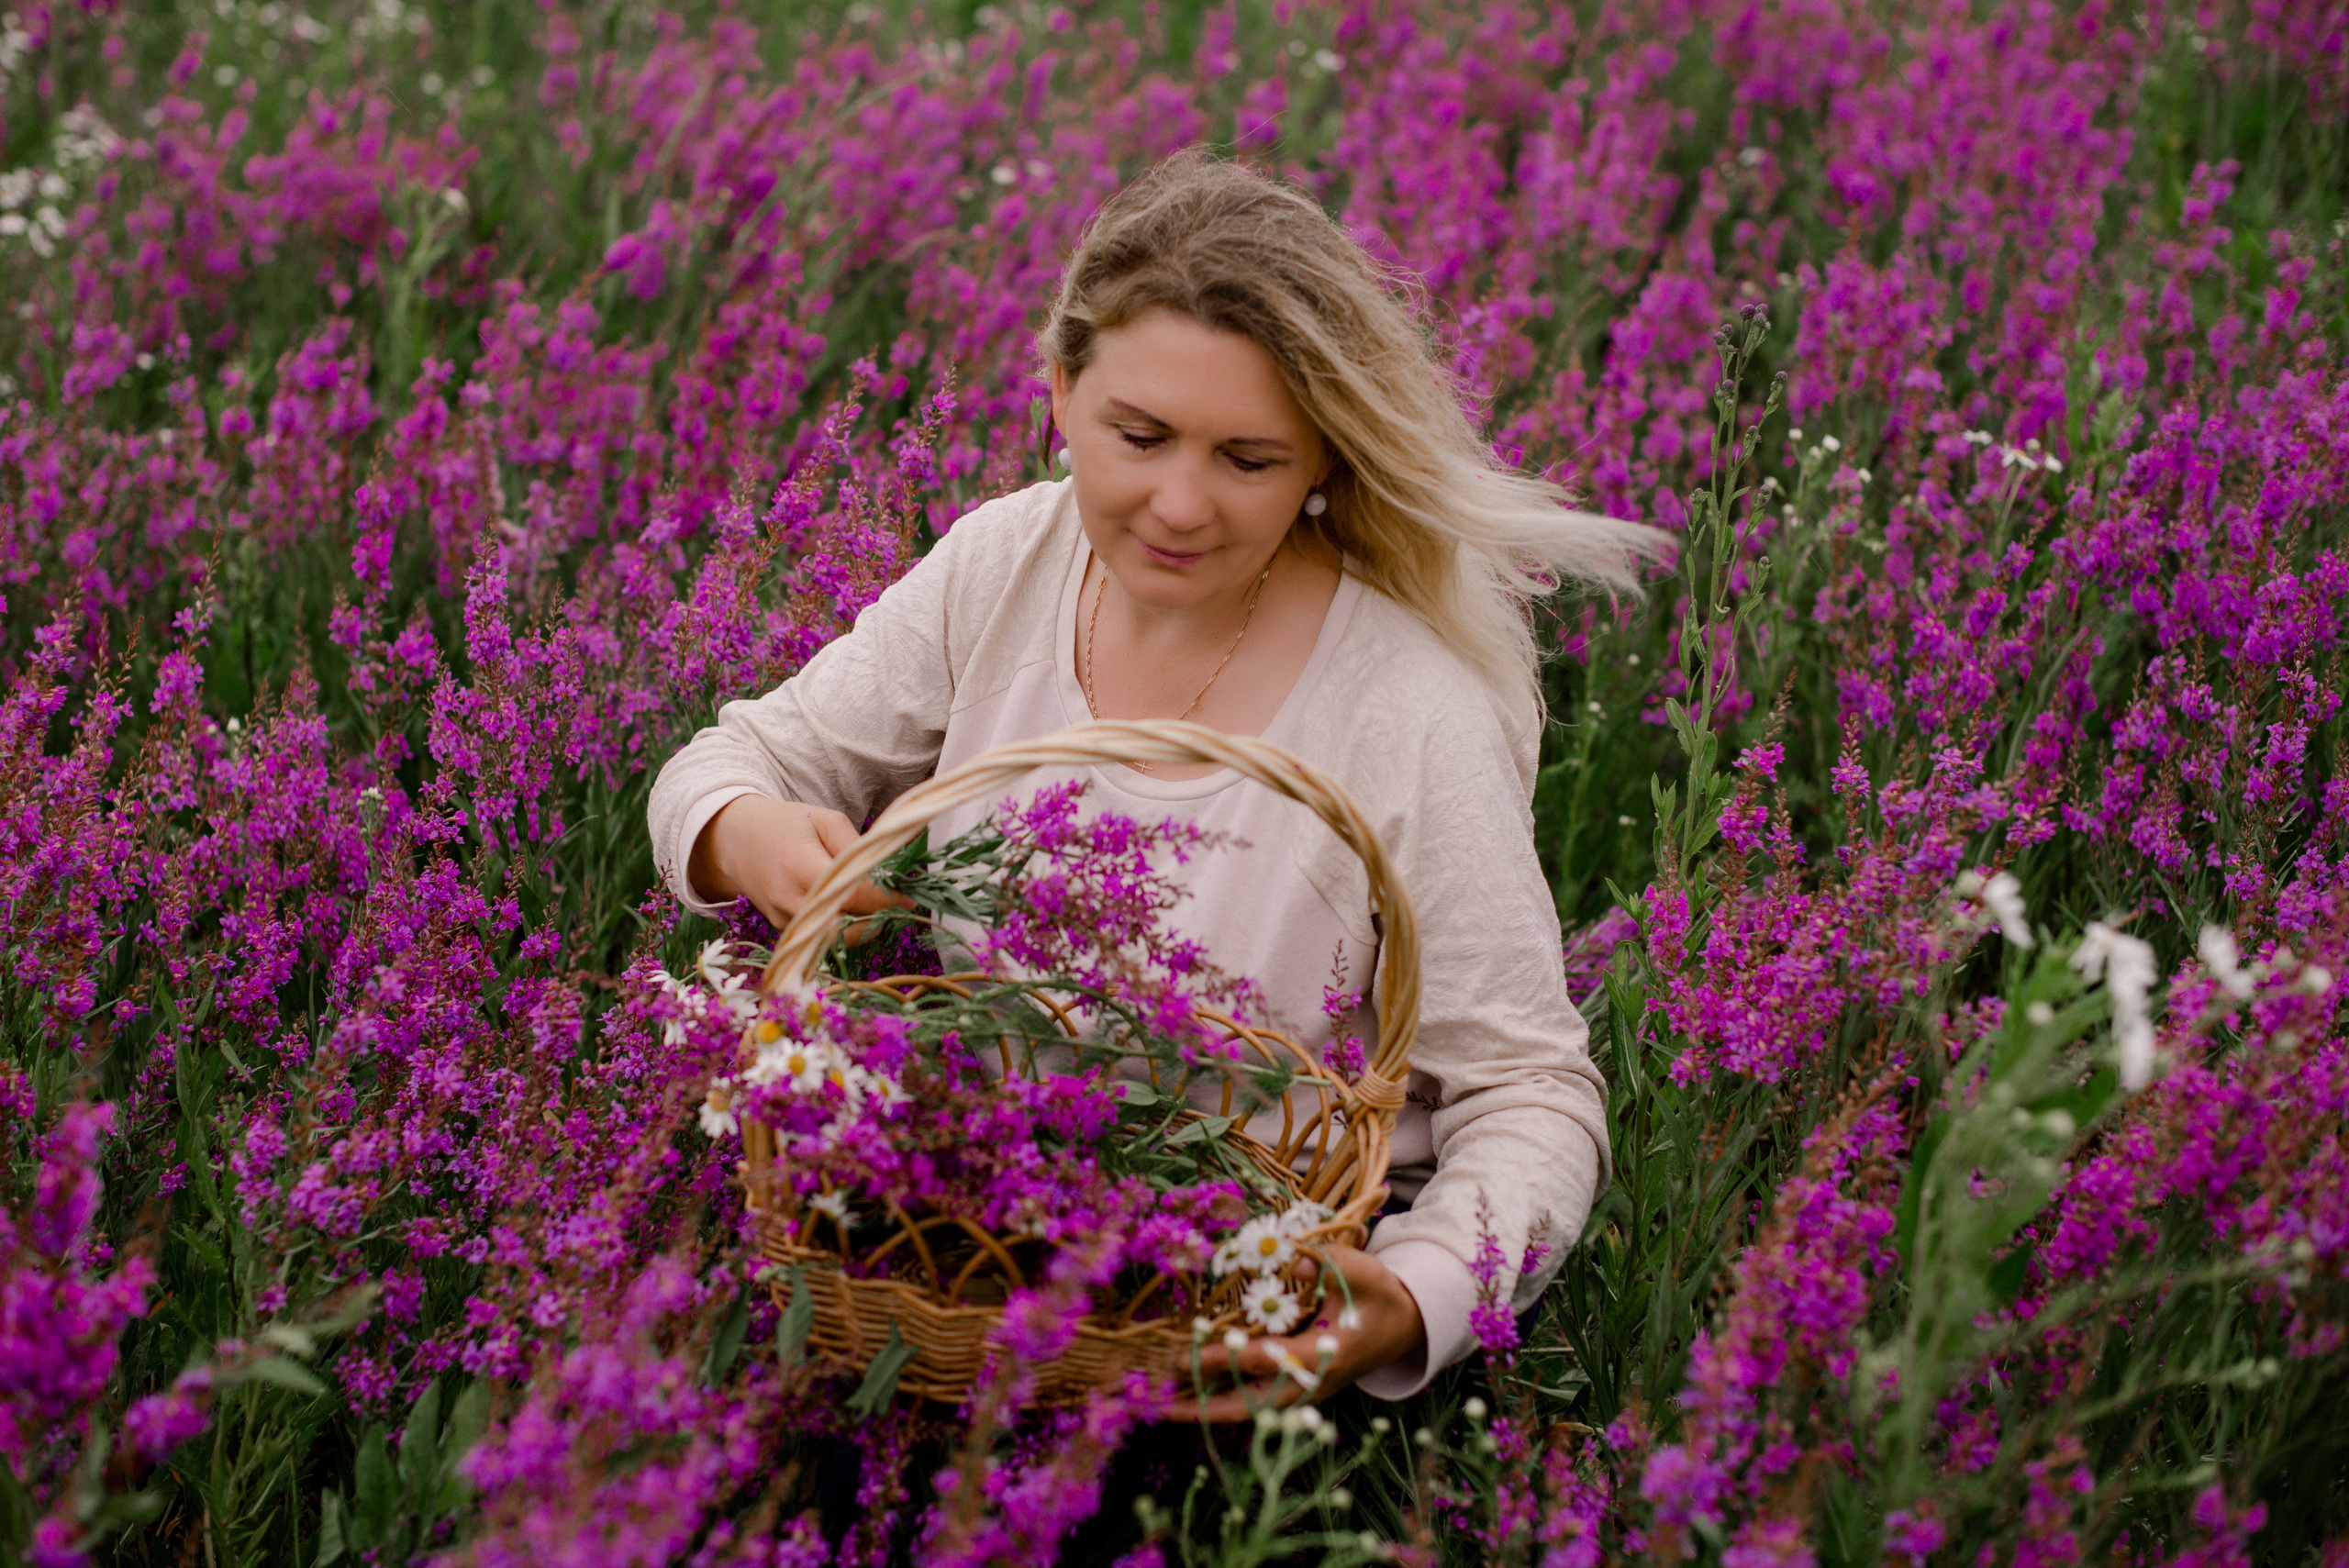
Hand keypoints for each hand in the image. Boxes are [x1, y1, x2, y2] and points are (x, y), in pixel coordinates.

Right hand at [685, 794, 903, 934]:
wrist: (735, 841)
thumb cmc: (785, 824)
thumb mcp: (824, 820)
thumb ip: (856, 846)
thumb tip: (888, 871)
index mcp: (801, 867)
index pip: (855, 895)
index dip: (888, 900)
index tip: (910, 897)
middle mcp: (790, 900)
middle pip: (849, 926)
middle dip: (879, 918)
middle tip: (899, 903)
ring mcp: (785, 920)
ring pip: (838, 939)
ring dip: (864, 927)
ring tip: (878, 906)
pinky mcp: (784, 930)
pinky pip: (823, 938)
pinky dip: (844, 929)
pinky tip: (855, 910)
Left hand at [1185, 1246, 1424, 1422]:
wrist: (1408, 1324)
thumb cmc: (1381, 1295)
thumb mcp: (1362, 1271)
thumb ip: (1330, 1263)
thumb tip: (1294, 1260)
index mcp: (1322, 1355)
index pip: (1263, 1361)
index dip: (1222, 1359)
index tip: (1184, 1359)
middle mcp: (1309, 1382)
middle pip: (1249, 1404)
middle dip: (1202, 1407)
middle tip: (1159, 1407)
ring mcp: (1305, 1391)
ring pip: (1249, 1408)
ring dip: (1206, 1408)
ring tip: (1164, 1406)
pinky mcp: (1300, 1388)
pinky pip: (1255, 1400)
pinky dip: (1223, 1399)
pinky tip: (1193, 1395)